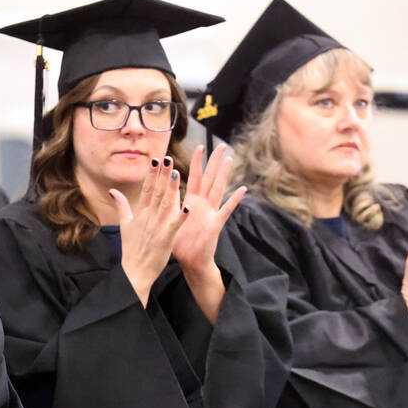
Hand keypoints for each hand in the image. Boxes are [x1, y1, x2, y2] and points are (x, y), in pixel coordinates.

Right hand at [116, 157, 185, 306]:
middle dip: (162, 175)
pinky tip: (189, 206)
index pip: (146, 189)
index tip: (156, 160)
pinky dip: (181, 216)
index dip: (152, 174)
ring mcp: (156, 228)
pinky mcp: (165, 239)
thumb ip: (121, 206)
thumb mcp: (124, 225)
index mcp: (140, 213)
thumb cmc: (131, 249)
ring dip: (171, 188)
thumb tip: (112, 190)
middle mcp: (148, 218)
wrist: (134, 272)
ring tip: (176, 172)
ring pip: (165, 204)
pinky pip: (174, 225)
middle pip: (156, 192)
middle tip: (167, 158)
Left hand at [171, 144, 247, 278]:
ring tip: (229, 159)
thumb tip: (164, 190)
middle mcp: (203, 205)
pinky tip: (243, 189)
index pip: (195, 177)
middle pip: (209, 179)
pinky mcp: (215, 224)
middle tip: (220, 145)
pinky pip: (226, 210)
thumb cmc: (181, 243)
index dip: (197, 163)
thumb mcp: (172, 218)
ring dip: (223, 175)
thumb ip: (171, 203)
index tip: (199, 146)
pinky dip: (234, 200)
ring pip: (218, 189)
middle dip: (214, 162)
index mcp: (192, 202)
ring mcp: (211, 213)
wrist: (191, 262)